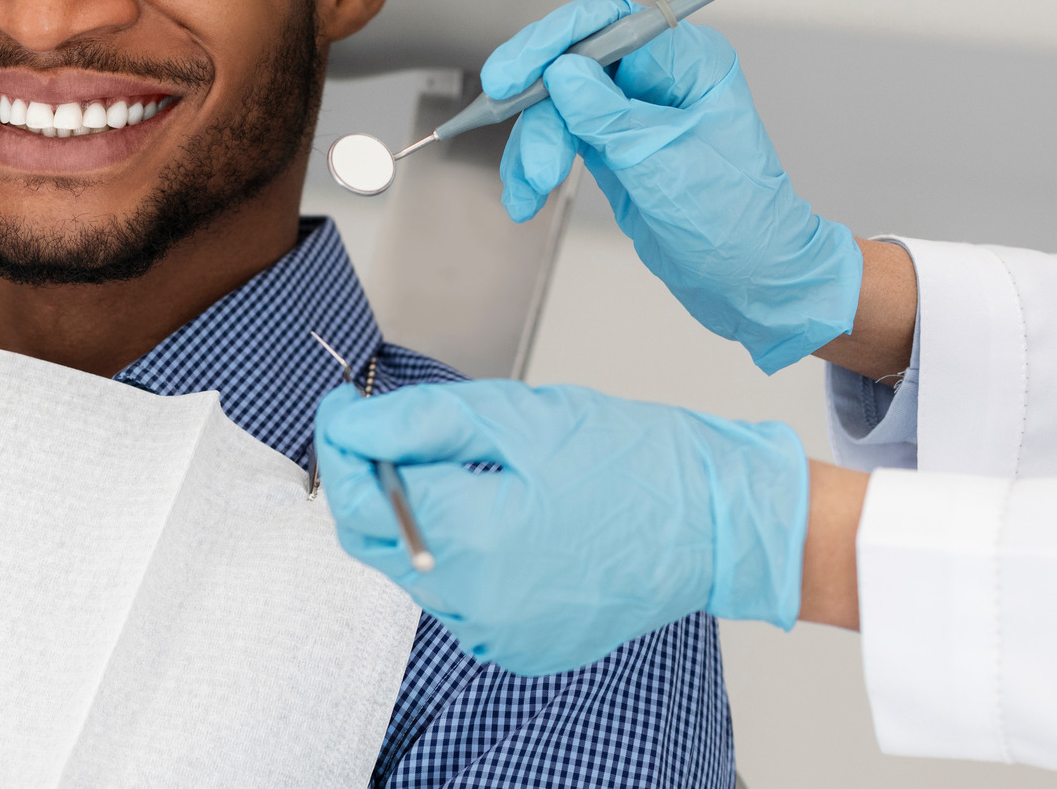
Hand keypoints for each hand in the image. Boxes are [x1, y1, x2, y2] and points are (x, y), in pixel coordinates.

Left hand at [314, 380, 808, 675]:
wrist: (715, 521)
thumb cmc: (630, 459)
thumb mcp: (514, 416)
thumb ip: (417, 423)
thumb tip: (347, 424)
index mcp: (474, 539)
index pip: (360, 494)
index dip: (341, 442)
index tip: (344, 407)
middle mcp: (478, 603)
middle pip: (372, 540)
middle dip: (368, 482)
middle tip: (387, 431)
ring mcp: (499, 635)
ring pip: (411, 570)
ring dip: (412, 519)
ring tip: (462, 471)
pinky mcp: (519, 649)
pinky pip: (455, 600)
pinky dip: (454, 557)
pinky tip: (495, 518)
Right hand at [482, 0, 862, 371]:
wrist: (752, 280)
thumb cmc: (739, 222)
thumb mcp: (665, 164)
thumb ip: (608, 115)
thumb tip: (560, 72)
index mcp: (688, 61)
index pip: (607, 22)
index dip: (552, 43)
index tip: (512, 77)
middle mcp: (657, 77)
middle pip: (570, 63)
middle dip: (539, 112)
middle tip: (525, 153)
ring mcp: (631, 110)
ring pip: (555, 105)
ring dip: (533, 147)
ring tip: (532, 189)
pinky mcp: (611, 143)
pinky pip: (558, 137)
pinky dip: (535, 166)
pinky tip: (528, 194)